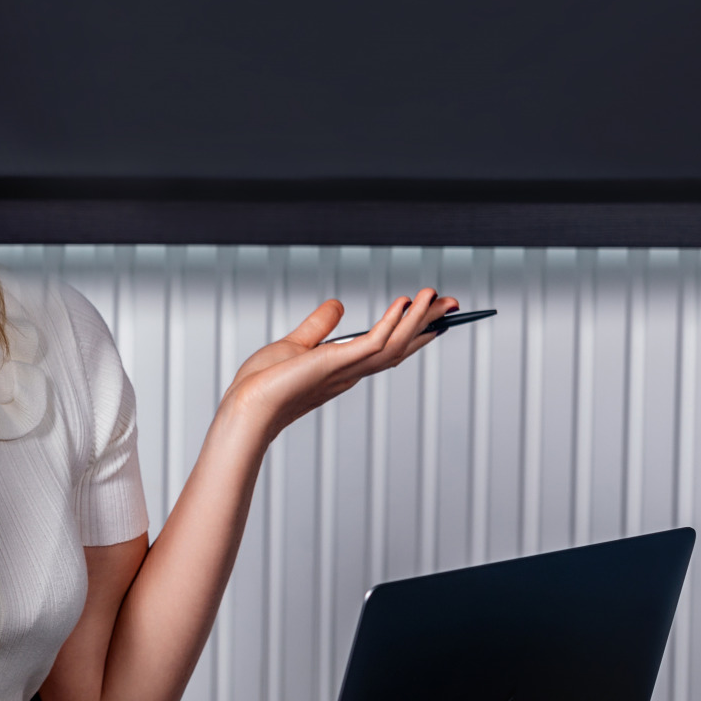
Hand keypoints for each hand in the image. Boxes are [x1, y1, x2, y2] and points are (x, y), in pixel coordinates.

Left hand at [222, 288, 460, 440]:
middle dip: (428, 324)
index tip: (434, 314)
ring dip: (418, 319)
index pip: (388, 347)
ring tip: (435, 296)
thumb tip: (338, 305)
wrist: (247, 405)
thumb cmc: (263, 383)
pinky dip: (393, 322)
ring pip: (396, 343)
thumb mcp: (296, 345)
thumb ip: (319, 326)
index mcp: (345, 367)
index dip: (413, 331)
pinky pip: (376, 341)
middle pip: (401, 345)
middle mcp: (352, 371)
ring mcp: (348, 369)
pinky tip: (404, 303)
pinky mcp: (338, 363)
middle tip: (453, 304)